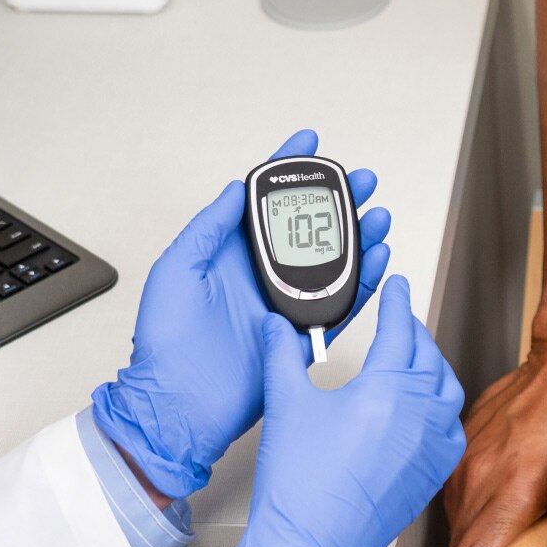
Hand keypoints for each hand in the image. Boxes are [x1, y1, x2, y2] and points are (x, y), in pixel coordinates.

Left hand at [91, 130, 390, 497]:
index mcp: (229, 255)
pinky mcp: (303, 334)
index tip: (309, 142)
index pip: (262, 202)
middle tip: (361, 179)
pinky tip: (380, 258)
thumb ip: (208, 228)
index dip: (286, 169)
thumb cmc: (166, 343)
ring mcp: (284, 304)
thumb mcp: (176, 271)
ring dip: (359, 236)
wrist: (180, 405)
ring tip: (378, 213)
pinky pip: (343, 303)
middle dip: (337, 200)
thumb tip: (236, 188)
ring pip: (333, 261)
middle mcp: (260, 275)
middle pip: (309, 227)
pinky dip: (365, 281)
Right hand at [204, 276, 465, 546]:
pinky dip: (440, 407)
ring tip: (412, 360)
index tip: (396, 287)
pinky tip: (424, 410)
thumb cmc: (300, 486)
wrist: (311, 545)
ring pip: (446, 389)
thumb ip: (282, 354)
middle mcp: (419, 413)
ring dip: (431, 367)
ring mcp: (432, 445)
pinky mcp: (433, 472)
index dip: (396, 302)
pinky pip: (450, 427)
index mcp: (387, 388)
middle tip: (399, 321)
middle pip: (427, 355)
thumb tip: (278, 327)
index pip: (400, 328)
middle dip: (413, 332)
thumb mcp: (285, 404)